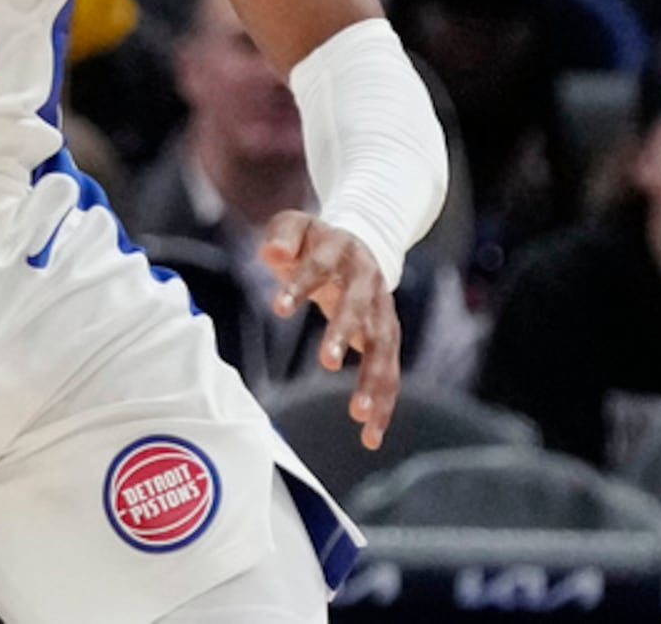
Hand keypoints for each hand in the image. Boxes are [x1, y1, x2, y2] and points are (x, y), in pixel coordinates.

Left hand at [261, 212, 401, 450]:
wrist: (362, 242)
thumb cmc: (316, 240)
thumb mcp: (295, 225)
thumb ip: (282, 237)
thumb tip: (271, 254)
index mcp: (341, 251)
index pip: (318, 268)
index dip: (300, 285)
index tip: (278, 307)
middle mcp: (368, 283)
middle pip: (359, 309)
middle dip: (343, 334)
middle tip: (326, 362)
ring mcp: (382, 311)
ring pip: (383, 348)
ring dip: (373, 381)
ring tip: (359, 414)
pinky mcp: (387, 336)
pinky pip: (389, 373)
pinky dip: (383, 403)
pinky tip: (371, 434)